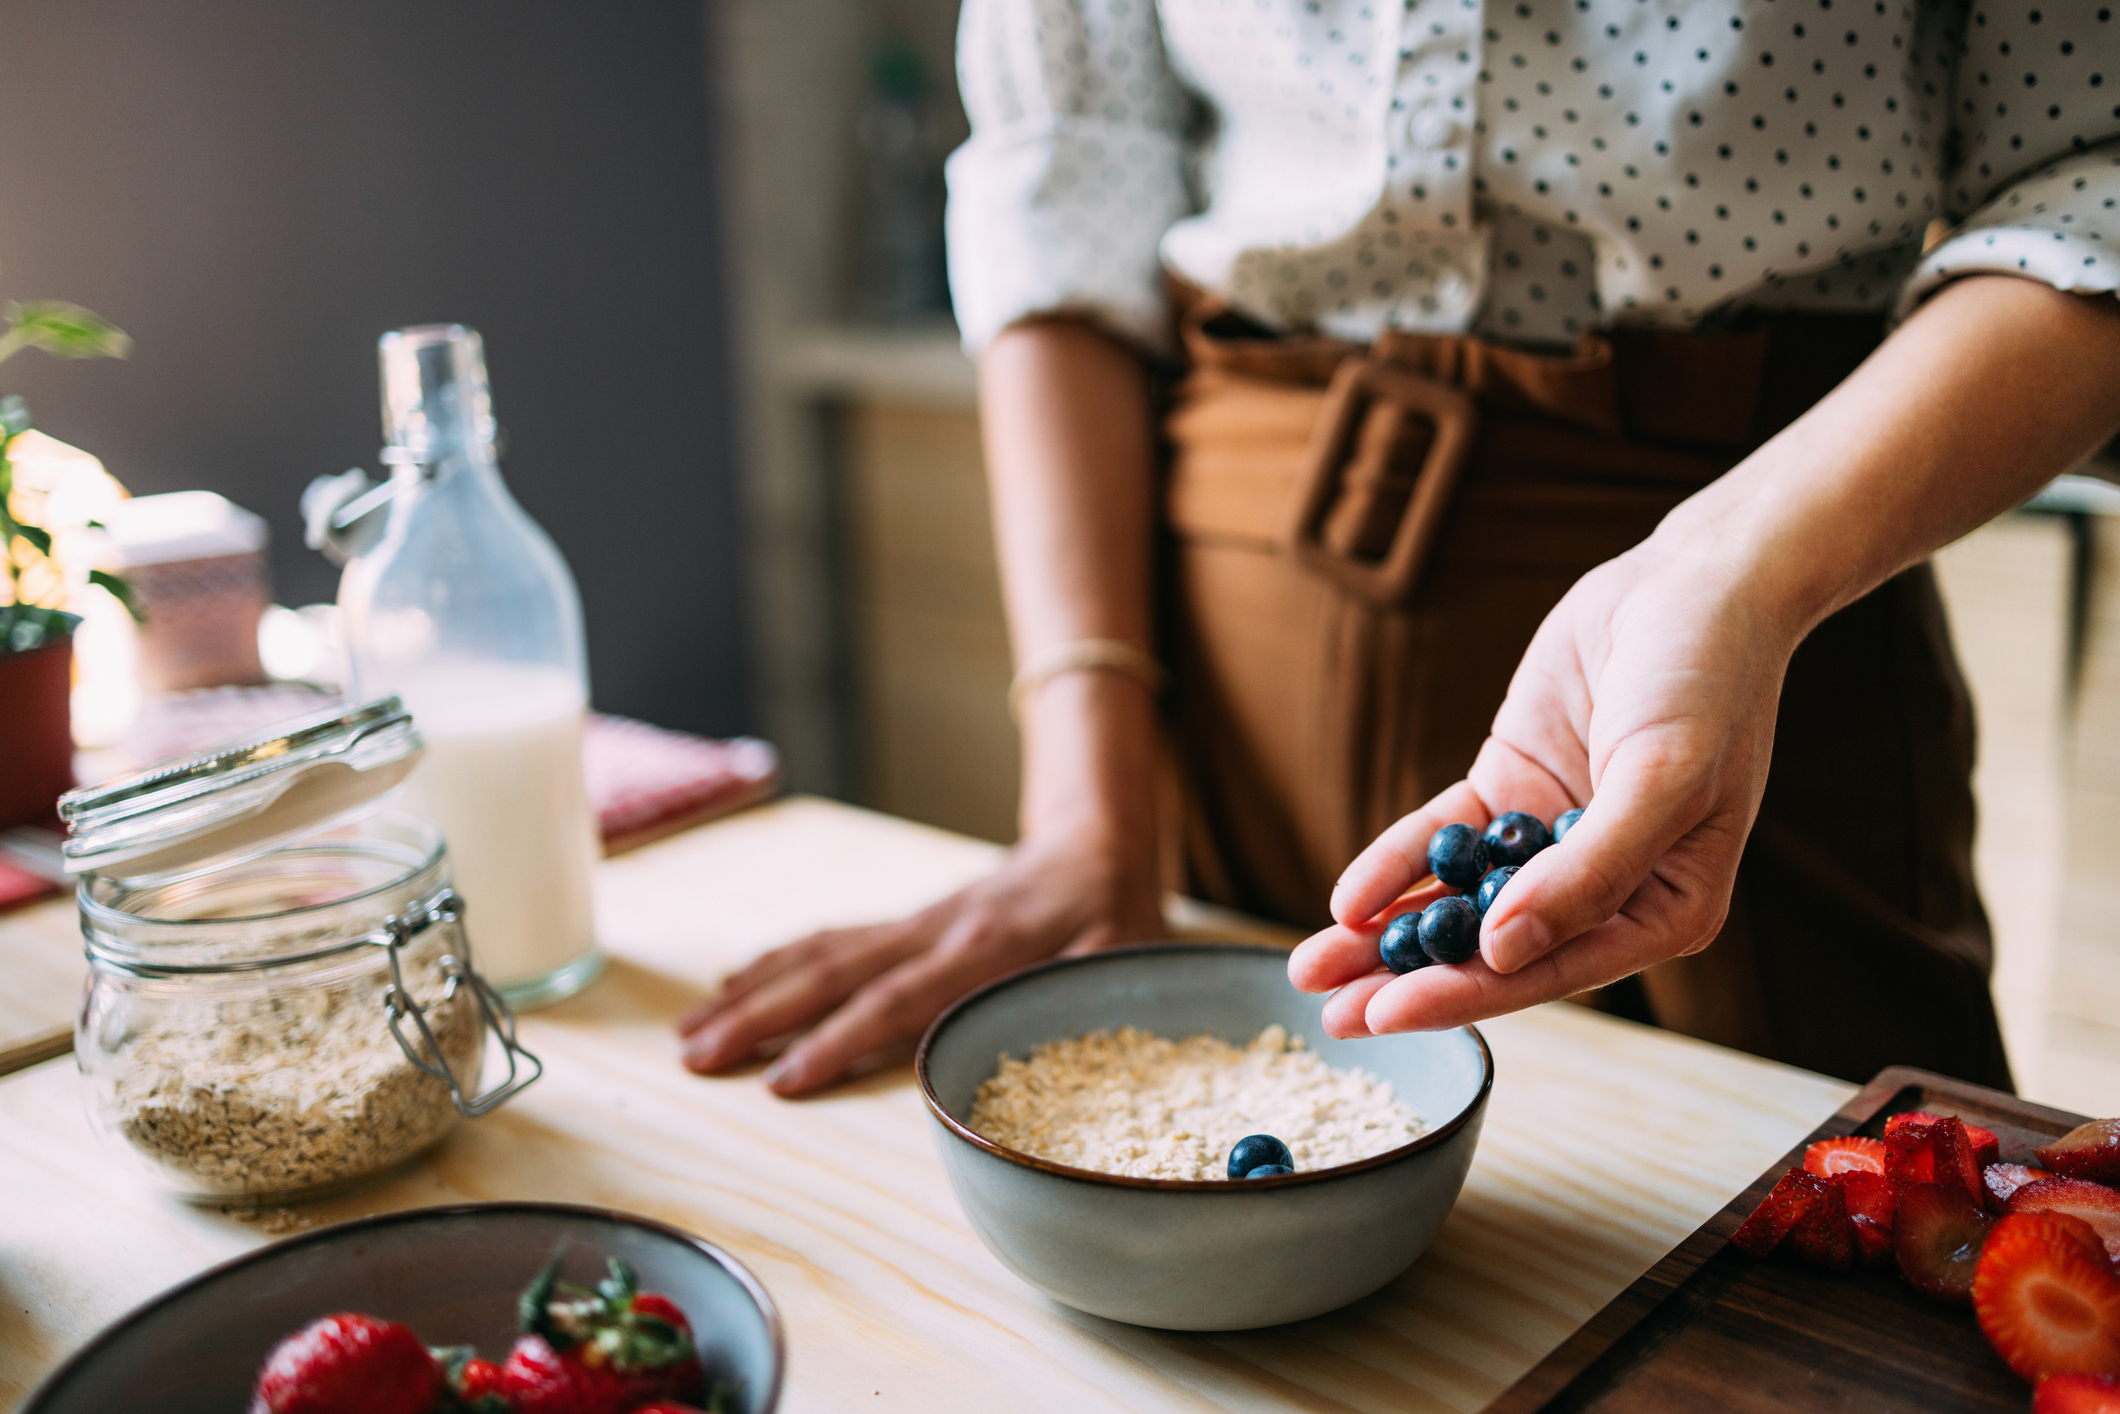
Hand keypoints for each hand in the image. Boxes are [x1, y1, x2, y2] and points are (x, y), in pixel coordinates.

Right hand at [677, 831, 1165, 1094]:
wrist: (1095, 846)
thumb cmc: (1113, 920)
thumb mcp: (1119, 964)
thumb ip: (1082, 1001)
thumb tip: (1049, 1046)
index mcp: (985, 953)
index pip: (899, 1002)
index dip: (839, 1042)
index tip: (782, 1079)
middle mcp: (935, 934)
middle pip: (834, 976)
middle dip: (760, 1018)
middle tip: (695, 1059)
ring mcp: (913, 924)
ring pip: (819, 954)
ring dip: (752, 993)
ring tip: (691, 1033)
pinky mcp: (905, 923)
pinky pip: (830, 940)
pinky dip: (776, 961)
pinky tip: (733, 985)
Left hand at [1287, 535, 1799, 1036]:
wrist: (1696, 582)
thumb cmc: (1708, 682)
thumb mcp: (1663, 778)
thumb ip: (1589, 871)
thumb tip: (1504, 949)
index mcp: (1665, 908)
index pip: (1550, 969)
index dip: (1465, 994)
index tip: (1387, 1016)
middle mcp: (1606, 887)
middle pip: (1492, 948)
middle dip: (1410, 981)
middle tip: (1329, 1016)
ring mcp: (1550, 839)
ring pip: (1459, 900)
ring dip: (1389, 936)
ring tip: (1312, 969)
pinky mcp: (1510, 790)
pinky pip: (1444, 838)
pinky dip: (1396, 865)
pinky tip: (1347, 898)